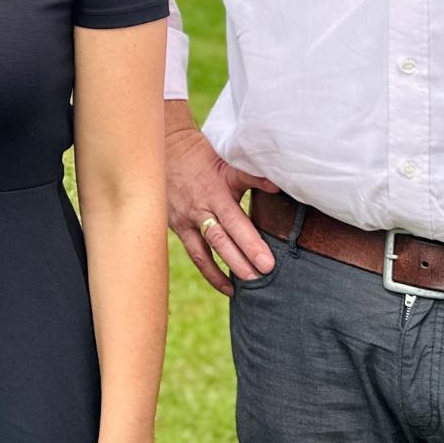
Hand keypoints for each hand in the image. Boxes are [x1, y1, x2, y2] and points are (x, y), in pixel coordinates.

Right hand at [164, 108, 276, 295]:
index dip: (250, 242)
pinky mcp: (178, 228)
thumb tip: (278, 186)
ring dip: (224, 272)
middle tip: (262, 278)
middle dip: (241, 261)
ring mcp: (186, 221)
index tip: (268, 262)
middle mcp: (199, 209)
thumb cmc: (203, 156)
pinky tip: (227, 287)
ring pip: (205, 252)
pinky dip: (210, 272)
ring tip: (245, 290)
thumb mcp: (228, 162)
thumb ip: (251, 175)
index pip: (235, 220)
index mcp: (214, 192)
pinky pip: (195, 254)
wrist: (166, 152)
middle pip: (220, 240)